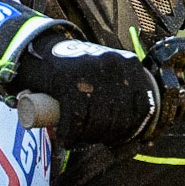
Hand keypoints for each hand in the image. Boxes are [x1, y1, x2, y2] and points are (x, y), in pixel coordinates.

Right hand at [11, 31, 157, 146]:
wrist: (41, 47)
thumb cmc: (77, 67)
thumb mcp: (108, 69)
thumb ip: (124, 90)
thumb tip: (142, 130)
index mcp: (129, 64)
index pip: (143, 108)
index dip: (131, 130)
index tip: (119, 138)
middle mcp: (114, 66)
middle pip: (120, 118)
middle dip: (107, 136)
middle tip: (94, 138)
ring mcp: (90, 74)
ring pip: (99, 122)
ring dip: (89, 137)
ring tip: (80, 137)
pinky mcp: (66, 83)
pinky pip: (74, 120)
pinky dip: (69, 134)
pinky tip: (66, 137)